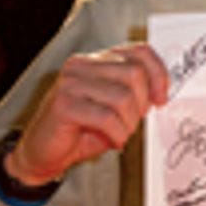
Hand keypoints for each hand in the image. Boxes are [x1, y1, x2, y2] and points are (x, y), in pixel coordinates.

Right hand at [5, 44, 167, 184]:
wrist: (44, 153)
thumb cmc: (82, 131)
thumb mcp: (114, 108)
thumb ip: (134, 95)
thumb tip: (160, 94)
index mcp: (97, 60)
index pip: (139, 51)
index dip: (158, 74)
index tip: (161, 98)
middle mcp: (82, 65)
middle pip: (134, 74)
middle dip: (142, 104)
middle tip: (133, 123)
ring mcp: (71, 82)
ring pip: (123, 97)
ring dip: (129, 123)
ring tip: (121, 134)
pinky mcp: (64, 104)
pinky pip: (106, 117)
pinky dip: (117, 134)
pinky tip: (114, 141)